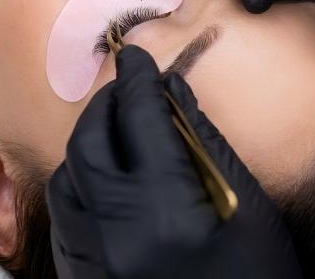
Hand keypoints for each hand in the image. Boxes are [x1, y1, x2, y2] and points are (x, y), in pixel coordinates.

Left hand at [46, 45, 301, 277]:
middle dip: (106, 107)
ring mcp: (95, 266)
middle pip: (90, 145)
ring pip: (66, 182)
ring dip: (87, 147)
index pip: (141, 121)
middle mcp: (119, 238)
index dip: (139, 81)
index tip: (138, 57)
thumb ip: (204, 146)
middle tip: (128, 89)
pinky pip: (65, 222)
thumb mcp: (249, 209)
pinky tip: (105, 181)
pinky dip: (79, 189)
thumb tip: (173, 93)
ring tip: (116, 132)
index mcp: (169, 214)